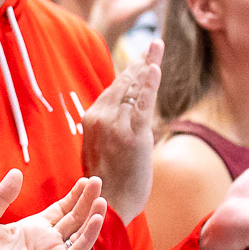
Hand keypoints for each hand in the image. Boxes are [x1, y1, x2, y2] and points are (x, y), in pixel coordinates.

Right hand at [81, 39, 162, 221]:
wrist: (107, 205)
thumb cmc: (106, 184)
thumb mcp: (100, 150)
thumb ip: (109, 130)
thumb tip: (122, 119)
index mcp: (91, 120)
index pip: (114, 90)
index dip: (129, 73)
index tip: (141, 59)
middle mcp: (100, 117)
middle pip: (124, 84)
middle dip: (140, 62)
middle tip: (154, 45)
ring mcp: (116, 125)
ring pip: (133, 89)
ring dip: (147, 64)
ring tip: (157, 46)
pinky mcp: (132, 135)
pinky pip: (142, 104)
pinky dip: (149, 83)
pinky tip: (155, 67)